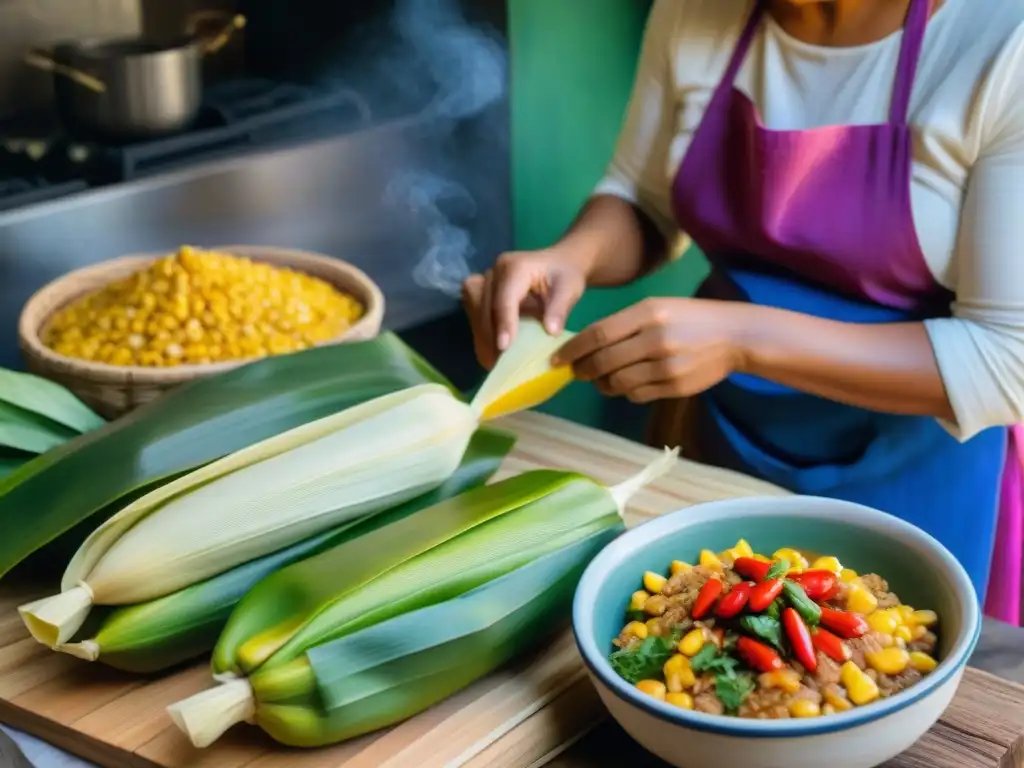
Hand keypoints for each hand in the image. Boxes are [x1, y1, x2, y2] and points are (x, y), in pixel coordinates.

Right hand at [461, 248, 587, 368]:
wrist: (559, 262)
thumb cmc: (565, 275)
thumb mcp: (570, 289)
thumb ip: (560, 308)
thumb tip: (550, 332)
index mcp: (515, 266)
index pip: (504, 297)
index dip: (504, 323)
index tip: (504, 347)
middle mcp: (495, 271)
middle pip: (484, 306)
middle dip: (489, 335)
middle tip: (498, 363)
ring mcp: (486, 280)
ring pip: (474, 310)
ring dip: (482, 336)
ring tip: (492, 362)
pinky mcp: (482, 291)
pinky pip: (475, 313)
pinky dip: (481, 333)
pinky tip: (490, 353)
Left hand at [552, 298, 749, 402]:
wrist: (734, 335)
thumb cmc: (689, 318)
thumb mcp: (658, 308)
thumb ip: (624, 324)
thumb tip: (586, 345)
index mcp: (648, 313)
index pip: (598, 334)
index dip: (573, 349)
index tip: (557, 359)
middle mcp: (655, 339)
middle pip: (604, 361)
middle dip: (583, 370)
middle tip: (575, 372)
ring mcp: (666, 365)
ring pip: (618, 382)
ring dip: (602, 384)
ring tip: (599, 380)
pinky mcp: (675, 386)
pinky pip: (637, 395)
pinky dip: (625, 392)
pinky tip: (625, 384)